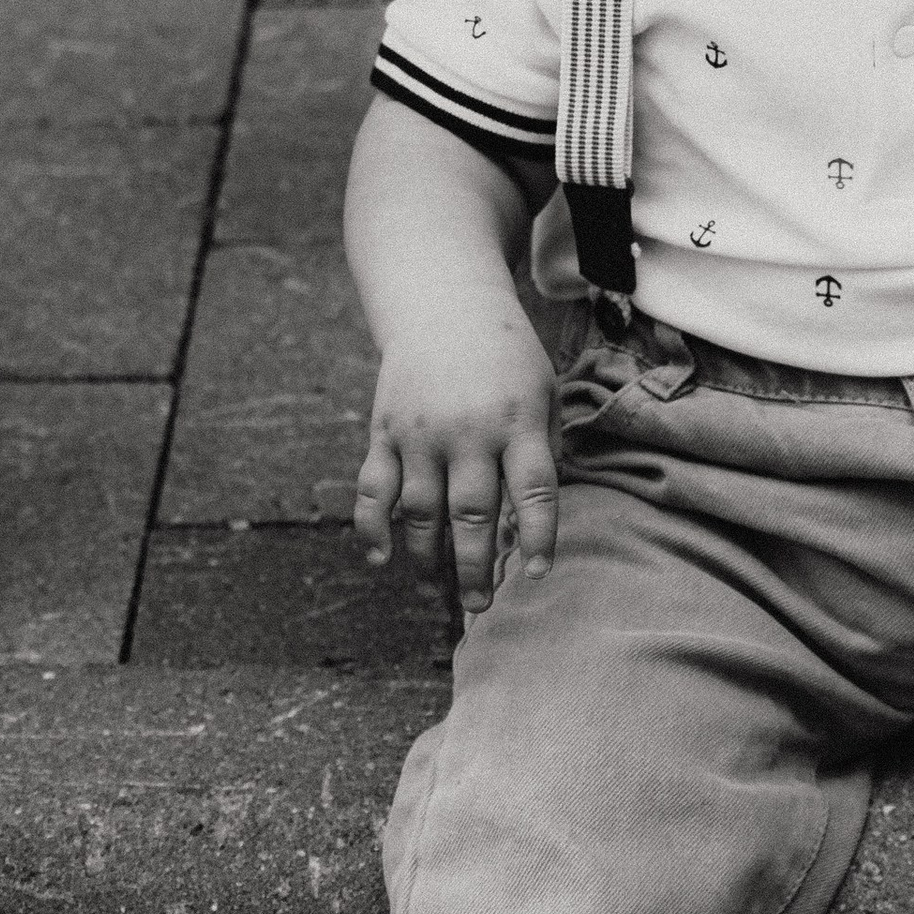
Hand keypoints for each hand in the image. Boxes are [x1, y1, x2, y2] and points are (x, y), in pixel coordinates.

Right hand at [355, 303, 561, 608]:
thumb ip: (540, 454)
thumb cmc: (507, 361)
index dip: (537, 537)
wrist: (445, 306)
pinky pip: (372, 487)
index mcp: (518, 422)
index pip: (533, 490)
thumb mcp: (542, 393)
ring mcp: (420, 433)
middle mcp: (467, 431)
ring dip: (427, 559)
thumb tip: (528, 527)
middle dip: (474, 567)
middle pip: (471, 512)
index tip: (536, 576)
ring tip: (438, 595)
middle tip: (479, 607)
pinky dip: (371, 526)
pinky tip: (381, 558)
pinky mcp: (384, 432)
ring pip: (419, 511)